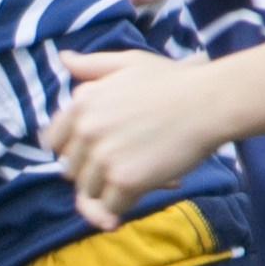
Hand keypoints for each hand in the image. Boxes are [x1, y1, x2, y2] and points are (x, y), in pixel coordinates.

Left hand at [43, 49, 232, 228]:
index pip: (54, 142)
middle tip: (130, 161)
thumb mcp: (128, 63)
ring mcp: (103, 158)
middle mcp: (85, 131)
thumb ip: (93, 66)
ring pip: (90, 192)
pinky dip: (126, 204)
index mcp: (81, 103)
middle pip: (72, 171)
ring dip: (111, 190)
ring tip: (144, 172)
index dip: (75, 151)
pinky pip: (111, 207)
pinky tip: (150, 185)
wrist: (209, 103)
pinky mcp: (124, 181)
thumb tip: (63, 58)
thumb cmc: (173, 81)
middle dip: (95, 172)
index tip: (98, 151)